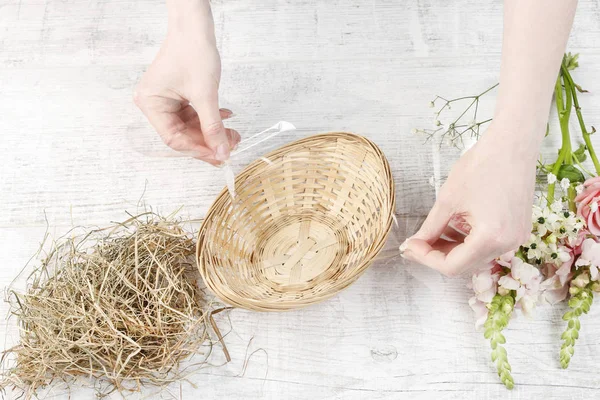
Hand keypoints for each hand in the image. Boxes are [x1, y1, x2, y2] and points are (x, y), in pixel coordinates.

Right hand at [134, 0, 238, 164]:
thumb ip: (213, 126)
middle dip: (208, 142)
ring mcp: (166, 100)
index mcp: (151, 103)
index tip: (218, 156)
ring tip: (233, 135)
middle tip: (230, 149)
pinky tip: (226, 119)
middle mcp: (154, 104)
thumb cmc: (193, 51)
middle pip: (182, 135)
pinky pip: (194, 116)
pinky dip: (210, 119)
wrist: (195, 27)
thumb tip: (221, 152)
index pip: (173, 138)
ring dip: (212, 132)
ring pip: (191, 127)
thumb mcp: (206, 94)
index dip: (197, 149)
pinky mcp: (178, 96)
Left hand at [401, 124, 536, 275]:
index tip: (410, 246)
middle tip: (416, 242)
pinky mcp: (518, 229)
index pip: (452, 266)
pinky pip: (488, 244)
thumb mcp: (448, 200)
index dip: (426, 259)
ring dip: (452, 247)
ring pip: (475, 256)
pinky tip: (454, 225)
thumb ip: (430, 228)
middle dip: (437, 254)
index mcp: (490, 239)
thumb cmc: (482, 166)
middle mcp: (508, 244)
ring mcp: (516, 238)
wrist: (512, 144)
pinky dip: (468, 240)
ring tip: (434, 230)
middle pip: (465, 264)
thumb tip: (415, 244)